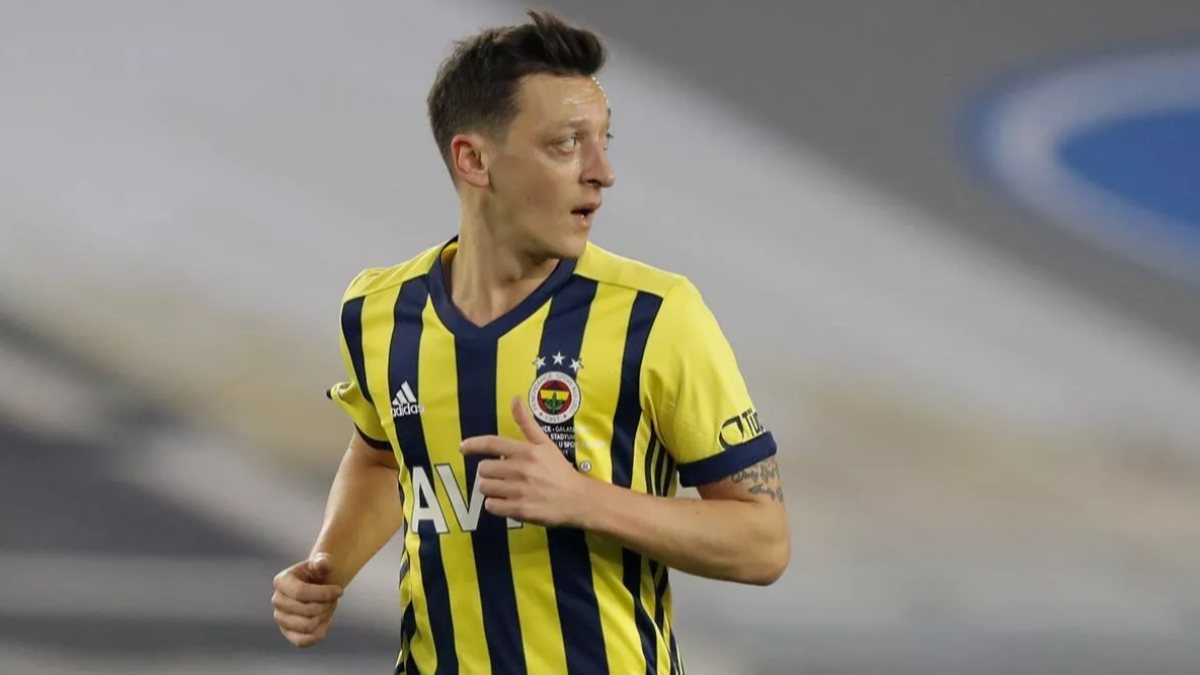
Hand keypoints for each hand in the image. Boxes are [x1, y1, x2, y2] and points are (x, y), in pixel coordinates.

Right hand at [271, 553, 342, 646]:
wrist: (319, 584)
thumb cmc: (320, 573)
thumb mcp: (322, 563)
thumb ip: (323, 562)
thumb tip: (322, 564)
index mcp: (281, 581)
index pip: (300, 592)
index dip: (324, 593)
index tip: (340, 590)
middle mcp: (277, 600)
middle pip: (306, 610)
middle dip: (326, 605)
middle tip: (333, 599)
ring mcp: (280, 618)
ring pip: (307, 626)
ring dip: (324, 617)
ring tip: (328, 607)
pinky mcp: (288, 632)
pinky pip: (302, 641)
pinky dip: (318, 634)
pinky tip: (326, 623)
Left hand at [460, 396, 590, 526]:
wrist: (577, 499)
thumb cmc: (559, 470)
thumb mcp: (545, 443)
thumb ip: (526, 423)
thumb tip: (514, 398)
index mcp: (525, 451)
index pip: (491, 444)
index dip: (473, 445)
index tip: (462, 448)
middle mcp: (520, 469)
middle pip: (484, 469)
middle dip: (489, 472)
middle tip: (501, 475)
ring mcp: (519, 490)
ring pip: (485, 488)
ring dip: (491, 489)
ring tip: (505, 489)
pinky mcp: (519, 509)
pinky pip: (491, 506)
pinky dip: (496, 505)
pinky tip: (508, 502)